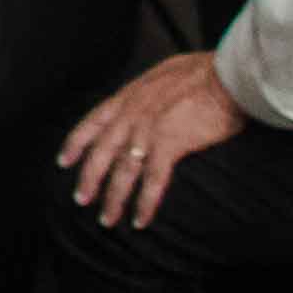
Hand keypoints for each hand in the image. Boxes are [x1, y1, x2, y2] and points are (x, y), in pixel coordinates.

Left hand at [60, 50, 244, 229]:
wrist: (229, 75)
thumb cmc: (205, 72)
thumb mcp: (163, 74)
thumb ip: (148, 91)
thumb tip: (148, 97)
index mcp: (128, 97)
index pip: (92, 123)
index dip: (75, 144)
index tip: (64, 162)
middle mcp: (131, 114)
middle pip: (101, 153)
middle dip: (89, 179)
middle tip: (81, 200)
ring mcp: (148, 130)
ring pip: (122, 171)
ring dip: (113, 199)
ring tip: (108, 220)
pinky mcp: (170, 144)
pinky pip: (152, 180)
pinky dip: (145, 203)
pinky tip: (140, 219)